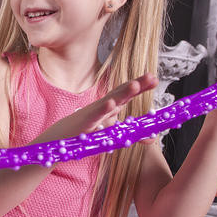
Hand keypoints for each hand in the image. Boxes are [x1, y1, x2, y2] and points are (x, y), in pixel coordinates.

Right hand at [40, 73, 158, 142]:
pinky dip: (103, 109)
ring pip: (110, 101)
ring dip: (123, 92)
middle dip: (137, 84)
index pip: (128, 95)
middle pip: (122, 93)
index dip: (141, 86)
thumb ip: (132, 135)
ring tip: (136, 85)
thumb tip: (153, 138)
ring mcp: (94, 113)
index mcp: (111, 107)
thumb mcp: (112, 135)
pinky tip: (112, 104)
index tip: (155, 79)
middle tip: (152, 76)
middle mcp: (104, 106)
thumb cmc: (86, 134)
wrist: (61, 140)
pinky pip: (95, 115)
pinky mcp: (84, 122)